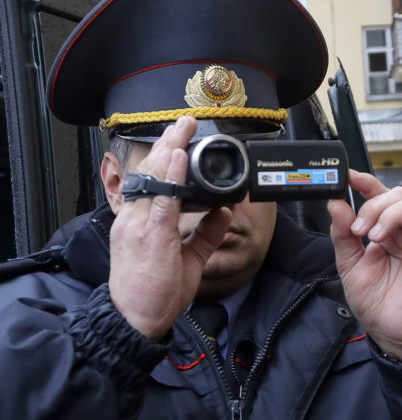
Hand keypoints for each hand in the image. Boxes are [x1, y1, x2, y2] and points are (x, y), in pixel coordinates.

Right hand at [108, 117, 230, 339]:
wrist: (134, 321)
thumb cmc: (152, 292)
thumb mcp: (187, 258)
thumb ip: (206, 233)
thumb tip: (224, 212)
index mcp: (137, 222)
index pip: (149, 181)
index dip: (164, 158)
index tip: (179, 141)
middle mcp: (134, 218)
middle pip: (150, 172)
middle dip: (168, 144)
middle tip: (185, 123)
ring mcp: (140, 225)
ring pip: (154, 179)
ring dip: (171, 149)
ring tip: (185, 128)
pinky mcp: (152, 236)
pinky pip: (163, 200)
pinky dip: (173, 177)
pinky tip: (180, 158)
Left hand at [327, 170, 401, 358]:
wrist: (388, 330)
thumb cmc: (373, 300)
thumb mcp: (349, 264)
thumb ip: (343, 234)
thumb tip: (336, 202)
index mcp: (383, 228)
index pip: (378, 194)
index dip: (365, 181)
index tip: (348, 176)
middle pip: (399, 193)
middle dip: (375, 205)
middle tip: (361, 231)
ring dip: (395, 213)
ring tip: (379, 237)